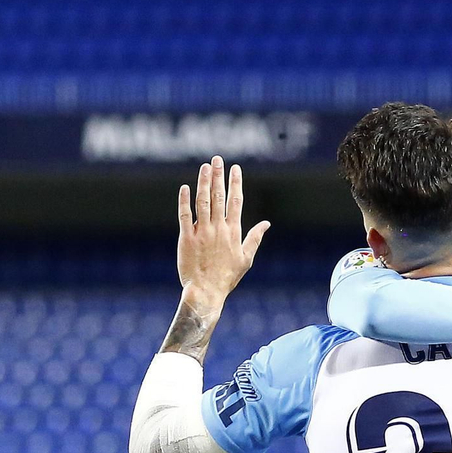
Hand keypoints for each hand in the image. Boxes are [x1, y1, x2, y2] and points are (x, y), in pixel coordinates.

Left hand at [177, 157, 269, 313]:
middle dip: (219, 176)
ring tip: (204, 167)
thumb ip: (255, 238)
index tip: (235, 168)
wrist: (206, 292)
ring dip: (204, 183)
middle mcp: (218, 229)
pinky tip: (185, 188)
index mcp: (233, 232)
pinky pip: (185, 216)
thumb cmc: (227, 278)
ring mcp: (202, 233)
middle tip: (217, 160)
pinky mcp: (187, 239)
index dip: (235, 183)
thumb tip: (266, 224)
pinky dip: (184, 201)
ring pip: (203, 202)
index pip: (235, 202)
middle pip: (219, 197)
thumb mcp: (246, 259)